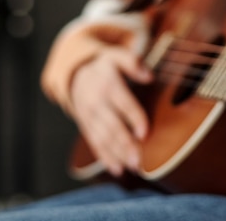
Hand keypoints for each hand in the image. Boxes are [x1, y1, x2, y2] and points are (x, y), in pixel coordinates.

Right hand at [70, 47, 152, 176]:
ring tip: (132, 166)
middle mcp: (96, 102)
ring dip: (117, 154)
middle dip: (125, 143)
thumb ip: (133, 62)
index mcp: (107, 84)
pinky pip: (94, 143)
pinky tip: (117, 169)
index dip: (134, 118)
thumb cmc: (105, 65)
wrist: (76, 73)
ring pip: (103, 138)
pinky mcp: (86, 126)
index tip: (145, 132)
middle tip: (139, 159)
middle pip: (111, 125)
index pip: (122, 103)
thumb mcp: (117, 56)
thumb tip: (149, 76)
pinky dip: (105, 157)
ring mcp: (89, 116)